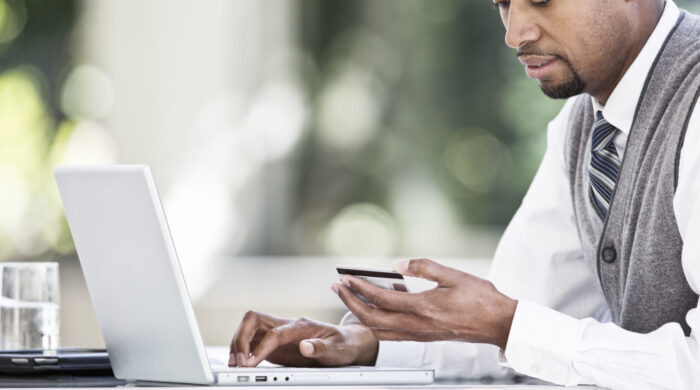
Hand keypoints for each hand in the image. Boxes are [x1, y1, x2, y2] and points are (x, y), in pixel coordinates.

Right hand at [229, 311, 378, 366]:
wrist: (346, 343)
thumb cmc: (343, 345)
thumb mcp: (338, 350)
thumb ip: (321, 348)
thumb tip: (305, 346)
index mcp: (302, 325)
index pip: (275, 332)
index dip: (261, 347)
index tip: (251, 363)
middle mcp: (287, 325)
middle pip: (254, 320)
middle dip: (241, 339)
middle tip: (239, 363)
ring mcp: (279, 333)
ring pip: (249, 328)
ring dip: (238, 344)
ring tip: (235, 365)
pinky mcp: (275, 343)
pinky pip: (252, 340)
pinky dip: (242, 350)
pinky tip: (240, 363)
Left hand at [332, 258, 516, 349]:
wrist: (498, 323)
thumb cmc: (480, 299)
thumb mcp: (453, 275)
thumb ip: (424, 267)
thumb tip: (398, 263)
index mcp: (423, 307)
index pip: (381, 299)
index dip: (359, 288)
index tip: (346, 277)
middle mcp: (417, 325)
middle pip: (372, 318)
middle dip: (351, 302)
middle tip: (338, 287)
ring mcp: (420, 334)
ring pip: (380, 329)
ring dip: (361, 313)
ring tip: (351, 297)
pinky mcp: (424, 336)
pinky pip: (393, 333)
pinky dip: (378, 321)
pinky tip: (380, 306)